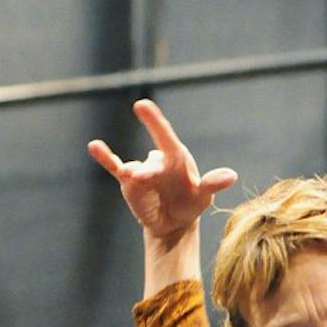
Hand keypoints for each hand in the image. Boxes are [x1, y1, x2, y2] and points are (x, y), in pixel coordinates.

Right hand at [87, 98, 236, 241]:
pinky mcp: (129, 183)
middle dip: (149, 170)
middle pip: (151, 162)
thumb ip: (212, 184)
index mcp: (176, 157)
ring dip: (135, 177)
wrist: (173, 221)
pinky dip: (105, 158)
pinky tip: (94, 147)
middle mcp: (157, 160)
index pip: (165, 137)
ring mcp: (142, 170)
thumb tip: (232, 176)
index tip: (141, 105)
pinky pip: (115, 167)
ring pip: (134, 170)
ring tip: (138, 183)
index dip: (154, 122)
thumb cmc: (190, 202)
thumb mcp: (203, 195)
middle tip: (144, 176)